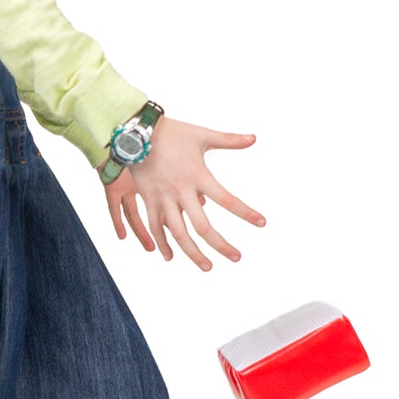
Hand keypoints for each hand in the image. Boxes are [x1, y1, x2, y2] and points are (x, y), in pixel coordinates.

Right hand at [102, 117, 263, 270]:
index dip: (245, 212)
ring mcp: (163, 198)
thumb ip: (229, 140)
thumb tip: (254, 138)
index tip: (262, 223)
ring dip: (193, 253)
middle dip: (221, 245)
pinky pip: (156, 227)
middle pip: (203, 226)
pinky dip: (162, 243)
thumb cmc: (172, 132)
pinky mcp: (148, 200)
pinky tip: (170, 257)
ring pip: (179, 233)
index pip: (227, 199)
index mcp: (198, 175)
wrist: (136, 131)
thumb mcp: (202, 134)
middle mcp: (181, 191)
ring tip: (207, 267)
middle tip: (237, 258)